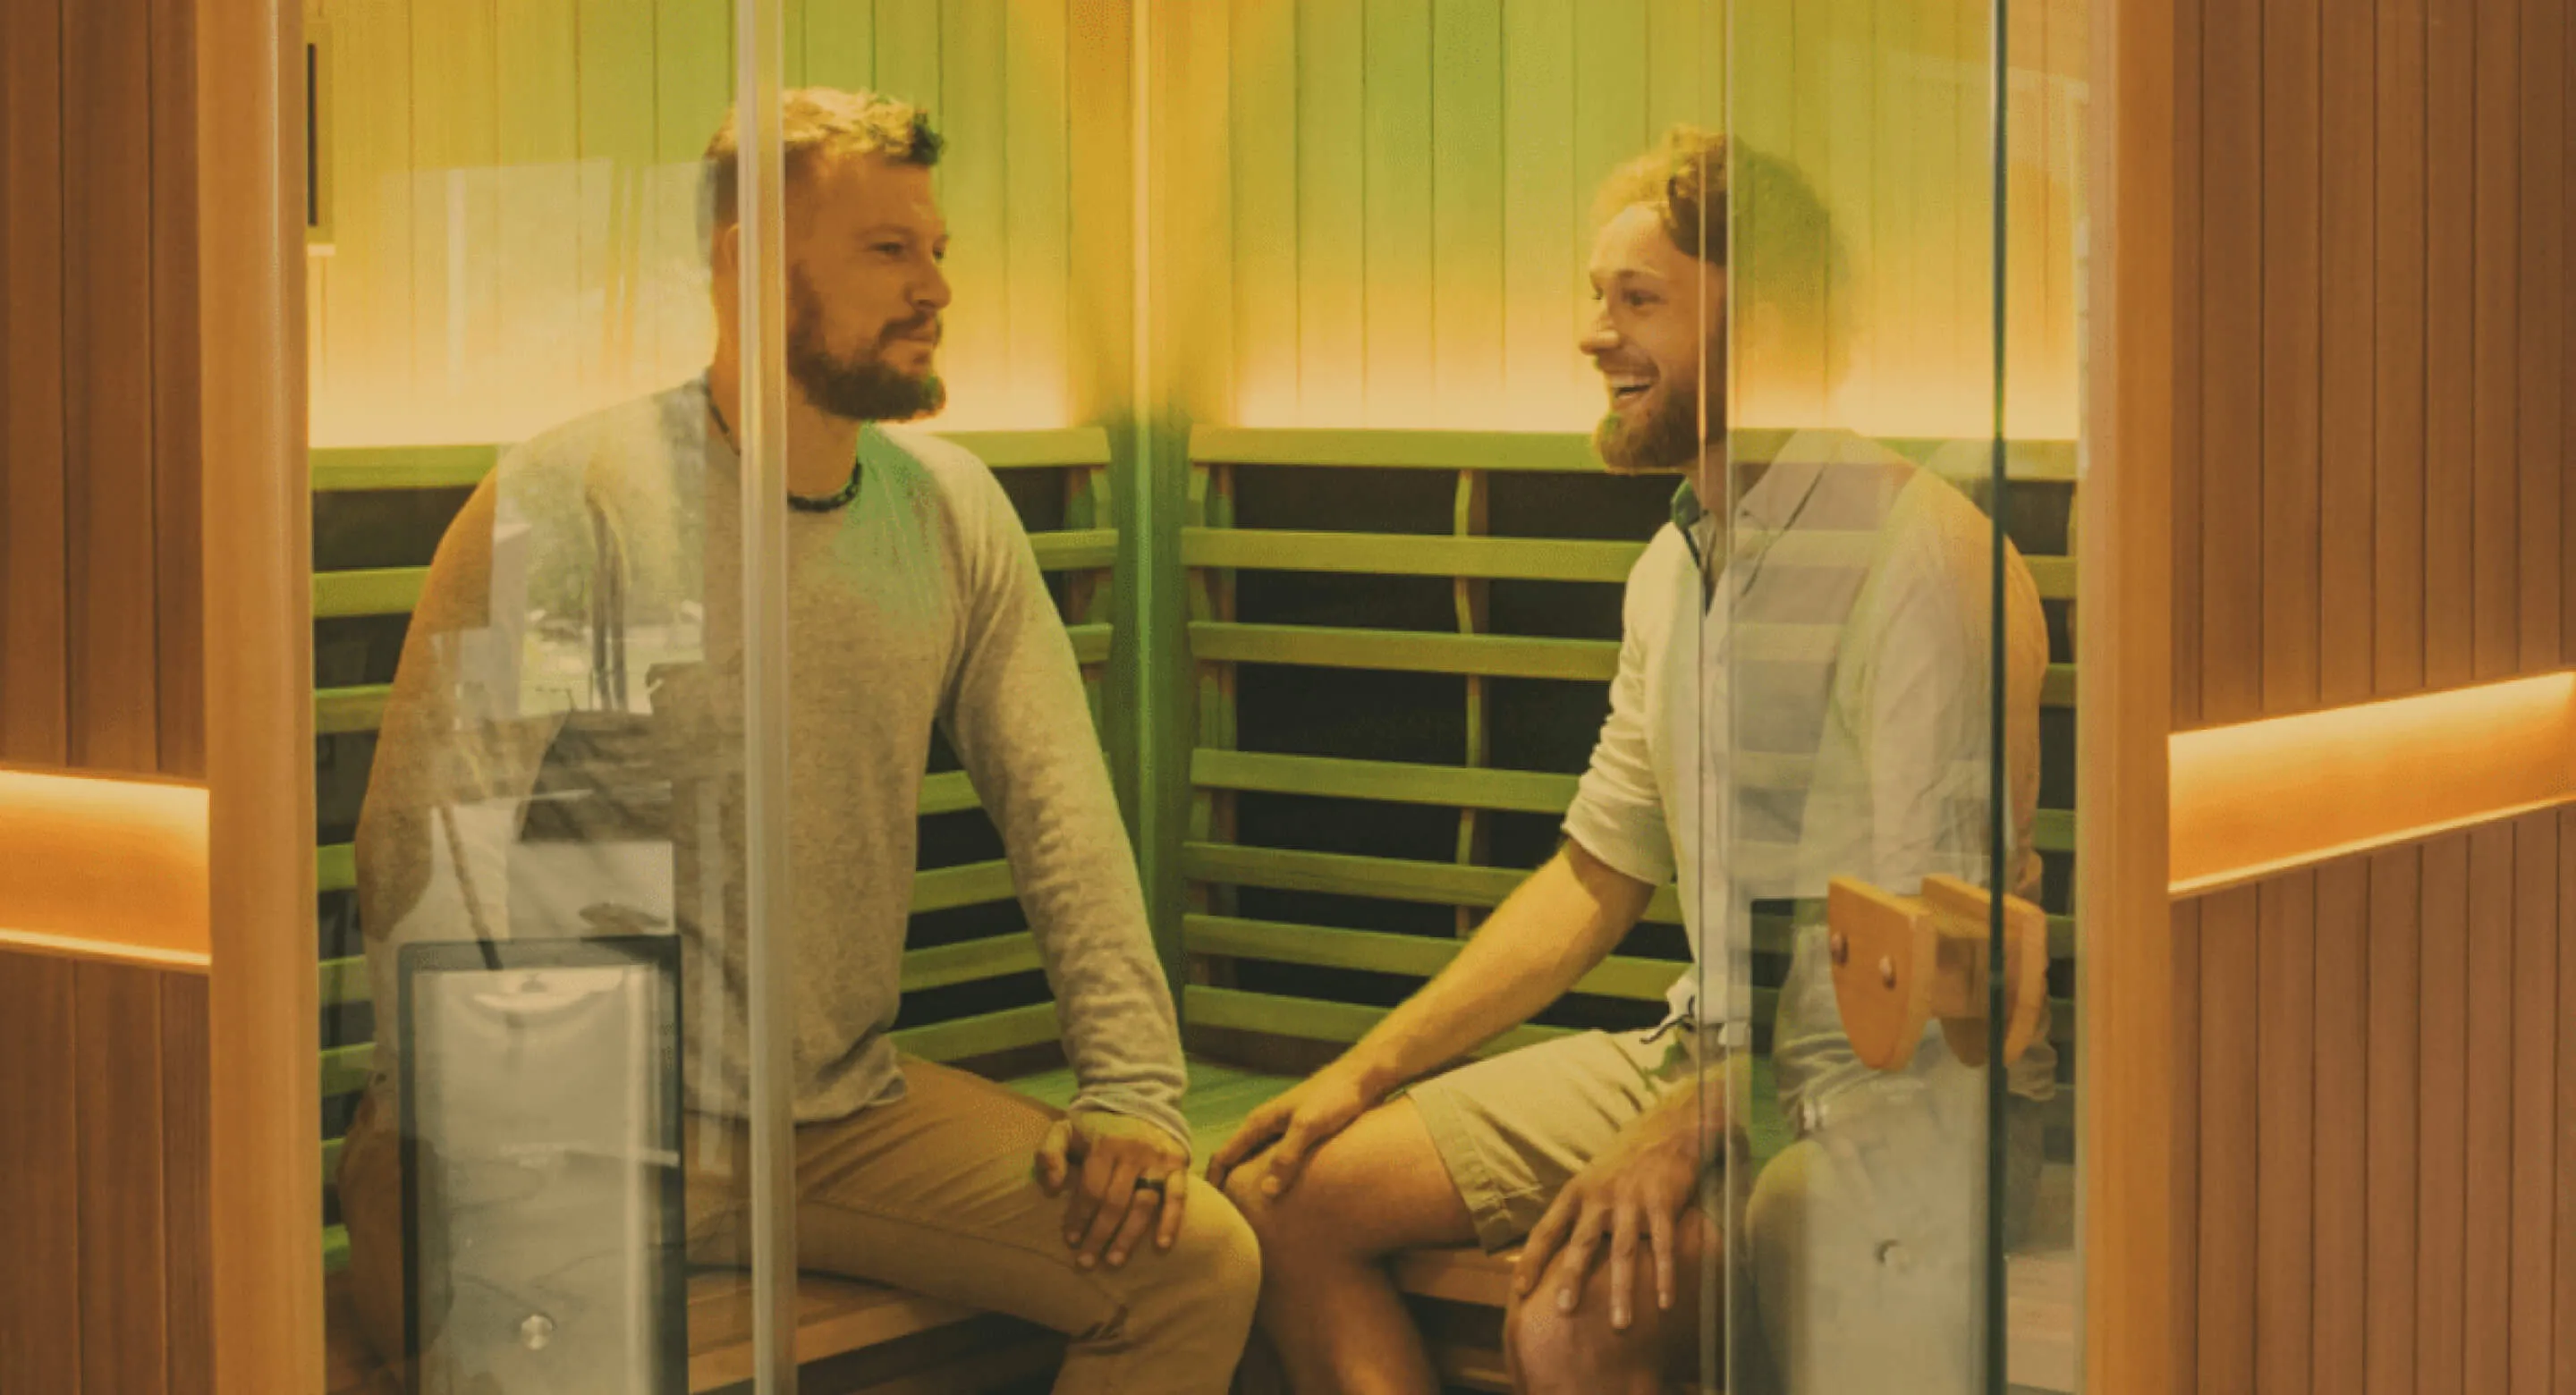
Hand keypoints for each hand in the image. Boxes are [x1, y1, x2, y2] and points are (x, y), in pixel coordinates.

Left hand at [1035, 1110, 1191, 1269]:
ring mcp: (1158, 1160)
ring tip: (1113, 1262)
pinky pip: (1177, 1197)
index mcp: (1105, 1145)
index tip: (1070, 1241)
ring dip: (1128, 1237)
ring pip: (1143, 1205)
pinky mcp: (1178, 1164)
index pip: (1091, 1190)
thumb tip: (1051, 1188)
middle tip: (1086, 1262)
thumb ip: (1049, 1154)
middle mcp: (1133, 1153)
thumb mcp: (1065, 1130)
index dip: (1079, 1218)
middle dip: (1099, 1236)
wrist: (1137, 1098)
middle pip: (1115, 1203)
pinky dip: (1171, 1222)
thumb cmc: (1096, 1124)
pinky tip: (1161, 1246)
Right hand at [1203, 1059, 1378, 1200]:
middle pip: (1236, 1159)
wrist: (1363, 1076)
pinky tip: (1283, 1194)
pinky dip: (1272, 1177)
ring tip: (1253, 1213)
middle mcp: (1265, 1125)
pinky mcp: (1300, 1134)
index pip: (1223, 1155)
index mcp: (1259, 1122)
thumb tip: (1265, 1192)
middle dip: (1229, 1185)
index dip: (1213, 1183)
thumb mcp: (1309, 1127)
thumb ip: (1287, 1157)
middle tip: (1230, 1219)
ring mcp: (1282, 1129)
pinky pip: (1277, 1160)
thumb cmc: (1335, 1097)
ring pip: (1256, 1159)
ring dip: (1251, 1182)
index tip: (1210, 1211)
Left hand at [1512, 1102, 1702, 1331]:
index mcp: (1575, 1194)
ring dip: (1622, 1291)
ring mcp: (1632, 1201)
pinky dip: (1665, 1275)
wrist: (1664, 1132)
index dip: (1531, 1260)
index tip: (1518, 1290)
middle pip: (1582, 1244)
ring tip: (1620, 1325)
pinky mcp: (1663, 1203)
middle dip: (1572, 1278)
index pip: (1546, 1230)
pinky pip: (1664, 1245)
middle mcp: (1599, 1198)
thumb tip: (1544, 1254)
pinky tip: (1665, 1303)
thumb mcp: (1588, 1183)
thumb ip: (1571, 1216)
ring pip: (1624, 1252)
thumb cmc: (1621, 1166)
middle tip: (1563, 1312)